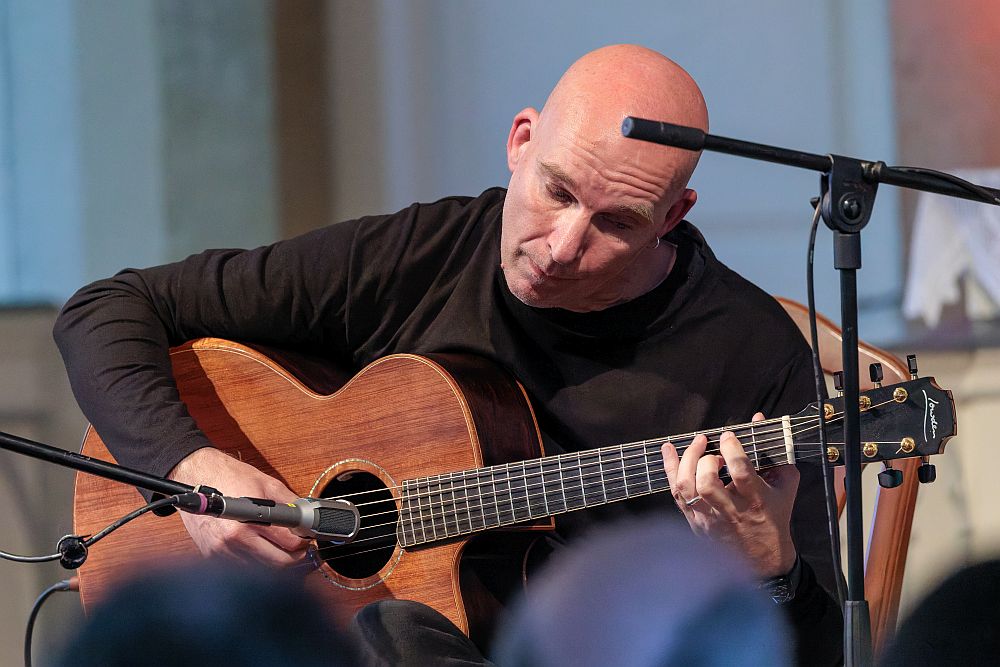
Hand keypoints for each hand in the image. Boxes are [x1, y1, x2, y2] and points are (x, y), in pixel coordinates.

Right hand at [167, 447, 309, 566]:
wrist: (194, 476)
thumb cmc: (227, 476)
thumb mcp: (266, 483)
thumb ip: (289, 501)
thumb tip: (306, 515)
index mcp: (251, 519)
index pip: (290, 543)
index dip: (304, 540)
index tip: (307, 537)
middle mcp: (235, 539)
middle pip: (279, 564)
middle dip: (296, 557)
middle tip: (300, 547)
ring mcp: (223, 551)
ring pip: (262, 572)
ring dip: (277, 563)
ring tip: (283, 550)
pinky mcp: (213, 557)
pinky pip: (242, 570)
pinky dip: (257, 565)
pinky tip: (263, 553)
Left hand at [661, 413, 797, 577]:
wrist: (763, 560)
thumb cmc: (774, 517)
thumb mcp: (784, 486)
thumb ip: (775, 453)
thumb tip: (758, 419)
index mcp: (755, 501)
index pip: (740, 474)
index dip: (731, 451)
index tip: (727, 436)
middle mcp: (729, 511)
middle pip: (707, 483)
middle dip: (705, 460)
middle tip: (712, 450)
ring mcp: (709, 517)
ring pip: (686, 488)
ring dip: (686, 462)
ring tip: (696, 445)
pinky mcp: (695, 521)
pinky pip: (675, 494)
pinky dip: (670, 469)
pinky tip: (669, 451)